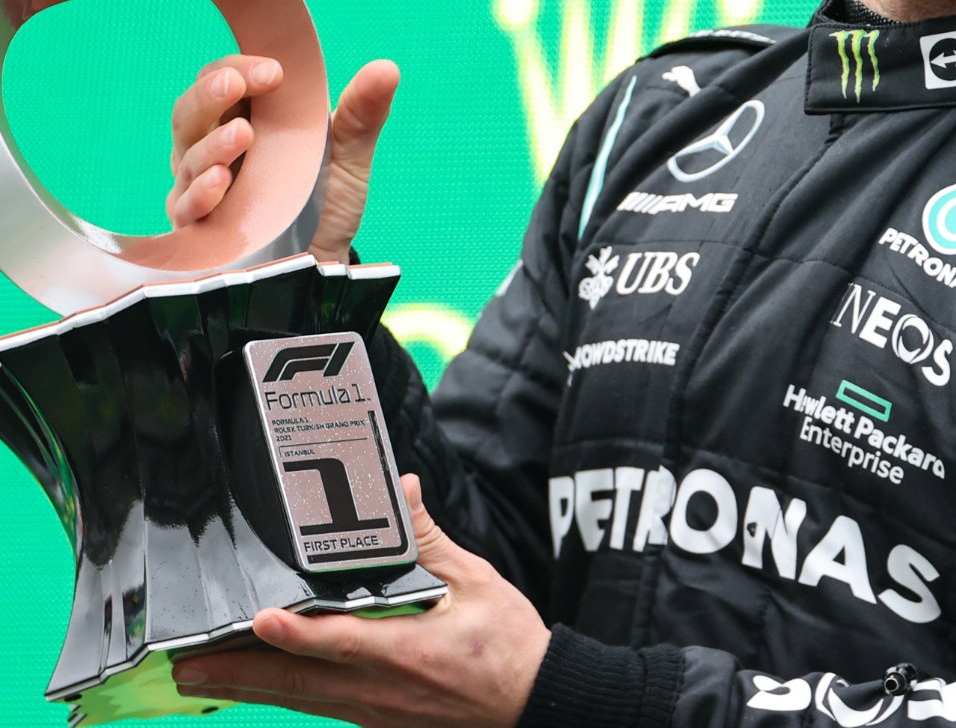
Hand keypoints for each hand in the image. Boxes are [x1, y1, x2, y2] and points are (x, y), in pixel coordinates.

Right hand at [166, 54, 400, 263]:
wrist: (323, 264)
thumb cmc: (327, 202)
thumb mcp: (348, 157)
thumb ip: (361, 114)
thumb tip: (387, 68)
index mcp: (246, 119)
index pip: (224, 78)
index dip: (241, 68)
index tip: (274, 71)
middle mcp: (214, 148)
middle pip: (192, 112)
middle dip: (211, 95)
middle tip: (236, 85)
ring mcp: (200, 189)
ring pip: (187, 157)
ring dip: (212, 144)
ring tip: (242, 135)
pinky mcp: (198, 231)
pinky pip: (188, 208)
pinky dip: (201, 193)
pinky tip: (220, 182)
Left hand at [172, 476, 550, 727]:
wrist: (532, 704)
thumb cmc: (506, 645)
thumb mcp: (477, 582)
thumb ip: (431, 540)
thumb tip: (404, 491)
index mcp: (410, 654)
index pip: (343, 642)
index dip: (298, 634)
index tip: (260, 620)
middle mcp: (382, 691)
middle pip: (300, 682)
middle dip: (238, 672)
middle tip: (182, 663)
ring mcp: (376, 712)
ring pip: (300, 699)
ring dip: (246, 687)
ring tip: (195, 677)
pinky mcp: (377, 719)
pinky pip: (319, 706)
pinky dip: (281, 695)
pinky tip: (255, 686)